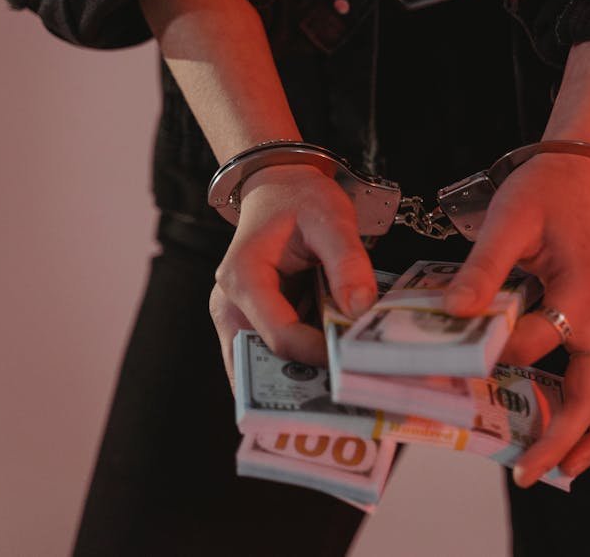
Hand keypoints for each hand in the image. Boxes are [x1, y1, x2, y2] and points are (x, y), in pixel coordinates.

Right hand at [210, 164, 376, 388]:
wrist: (278, 188)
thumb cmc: (301, 198)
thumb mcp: (331, 217)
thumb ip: (347, 260)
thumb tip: (360, 309)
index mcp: (243, 277)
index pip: (280, 334)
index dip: (319, 353)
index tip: (357, 359)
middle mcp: (229, 305)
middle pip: (263, 363)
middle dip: (302, 387)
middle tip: (346, 402)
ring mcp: (236, 319)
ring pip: (264, 368)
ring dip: (301, 383)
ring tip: (344, 394)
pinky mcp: (250, 325)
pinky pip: (271, 357)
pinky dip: (299, 369)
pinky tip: (333, 374)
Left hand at [444, 153, 589, 485]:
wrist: (576, 179)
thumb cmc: (540, 195)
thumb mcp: (507, 221)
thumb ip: (483, 268)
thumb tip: (453, 312)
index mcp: (579, 292)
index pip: (532, 343)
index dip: (491, 357)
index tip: (449, 370)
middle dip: (561, 440)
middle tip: (526, 475)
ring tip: (563, 471)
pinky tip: (572, 435)